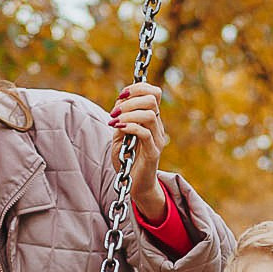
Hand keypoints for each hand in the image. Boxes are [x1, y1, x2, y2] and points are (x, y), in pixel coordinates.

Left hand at [109, 82, 167, 217]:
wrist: (136, 185)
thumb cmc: (127, 159)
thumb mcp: (119, 135)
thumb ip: (120, 119)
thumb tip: (119, 104)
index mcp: (152, 120)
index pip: (154, 93)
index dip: (138, 87)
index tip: (121, 95)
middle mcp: (157, 127)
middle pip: (152, 99)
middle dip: (131, 99)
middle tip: (115, 111)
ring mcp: (157, 140)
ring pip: (150, 114)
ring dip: (128, 113)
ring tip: (115, 121)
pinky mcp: (152, 153)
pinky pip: (144, 133)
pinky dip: (130, 126)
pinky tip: (119, 128)